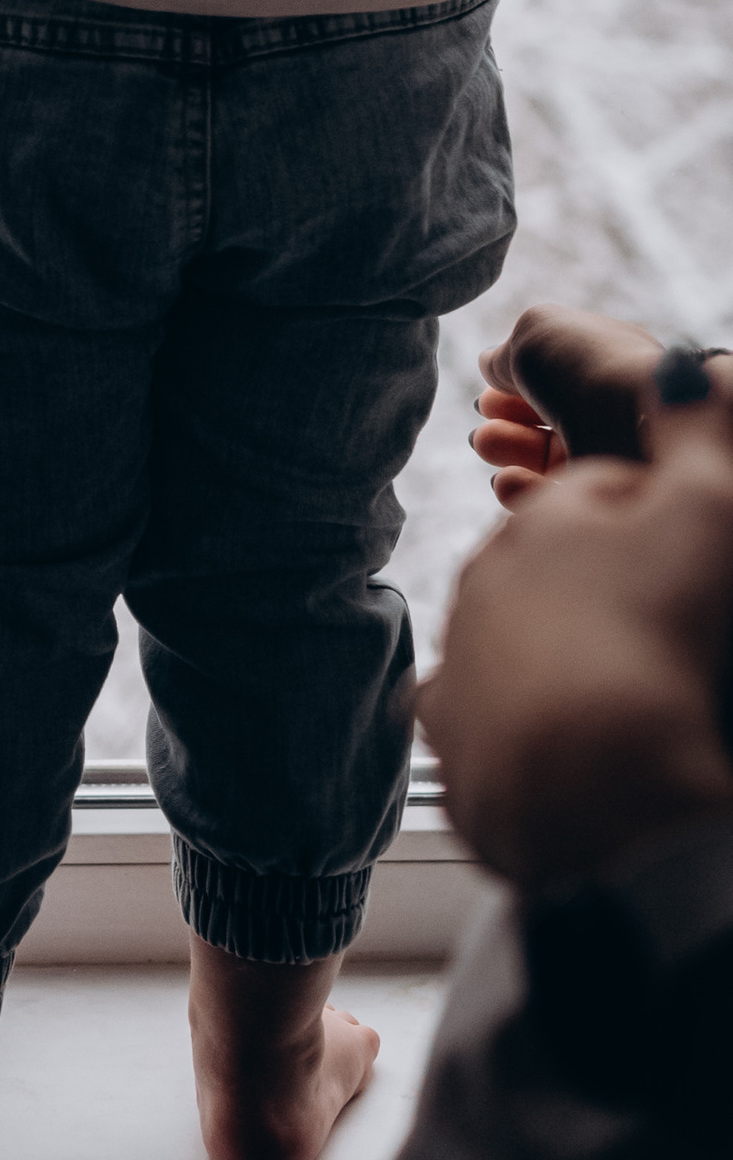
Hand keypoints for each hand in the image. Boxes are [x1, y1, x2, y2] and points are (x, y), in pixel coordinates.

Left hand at [421, 379, 732, 893]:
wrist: (587, 794)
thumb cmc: (659, 644)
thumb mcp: (706, 519)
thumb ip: (702, 430)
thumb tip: (690, 364)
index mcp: (552, 518)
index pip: (607, 492)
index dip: (655, 516)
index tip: (688, 553)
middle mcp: (491, 571)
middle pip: (557, 558)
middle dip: (600, 575)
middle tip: (659, 624)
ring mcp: (465, 647)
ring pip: (515, 625)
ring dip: (559, 639)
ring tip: (619, 680)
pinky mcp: (453, 724)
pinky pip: (479, 700)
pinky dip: (515, 705)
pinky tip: (559, 724)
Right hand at [472, 303, 669, 502]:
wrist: (638, 428)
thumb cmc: (590, 368)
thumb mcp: (538, 333)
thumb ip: (508, 352)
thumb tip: (492, 365)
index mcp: (613, 364)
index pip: (561, 375)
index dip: (520, 379)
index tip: (490, 385)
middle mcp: (617, 411)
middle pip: (551, 417)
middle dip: (508, 415)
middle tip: (484, 413)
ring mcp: (615, 459)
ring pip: (550, 460)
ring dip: (509, 449)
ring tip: (484, 442)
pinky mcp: (608, 508)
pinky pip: (558, 502)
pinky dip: (524, 491)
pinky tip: (505, 479)